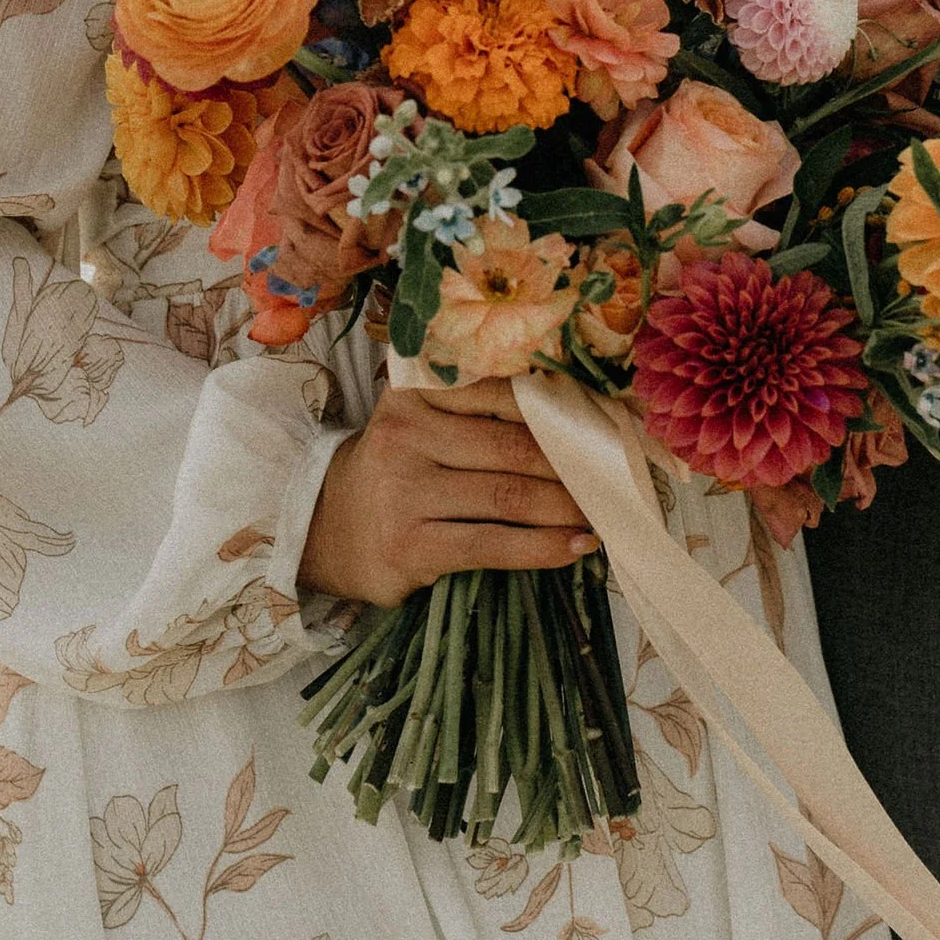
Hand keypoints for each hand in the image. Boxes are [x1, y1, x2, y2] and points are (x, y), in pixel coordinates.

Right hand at [299, 375, 596, 608]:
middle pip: (511, 447)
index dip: (558, 409)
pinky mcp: (410, 545)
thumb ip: (478, 408)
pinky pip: (492, 544)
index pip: (501, 394)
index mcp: (414, 392)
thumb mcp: (422, 420)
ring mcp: (405, 492)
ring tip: (601, 513)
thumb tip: (572, 413)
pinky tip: (575, 547)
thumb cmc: (397, 468)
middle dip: (571, 465)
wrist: (325, 526)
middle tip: (614, 476)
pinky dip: (542, 547)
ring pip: (508, 496)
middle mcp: (405, 435)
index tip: (604, 422)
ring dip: (565, 508)